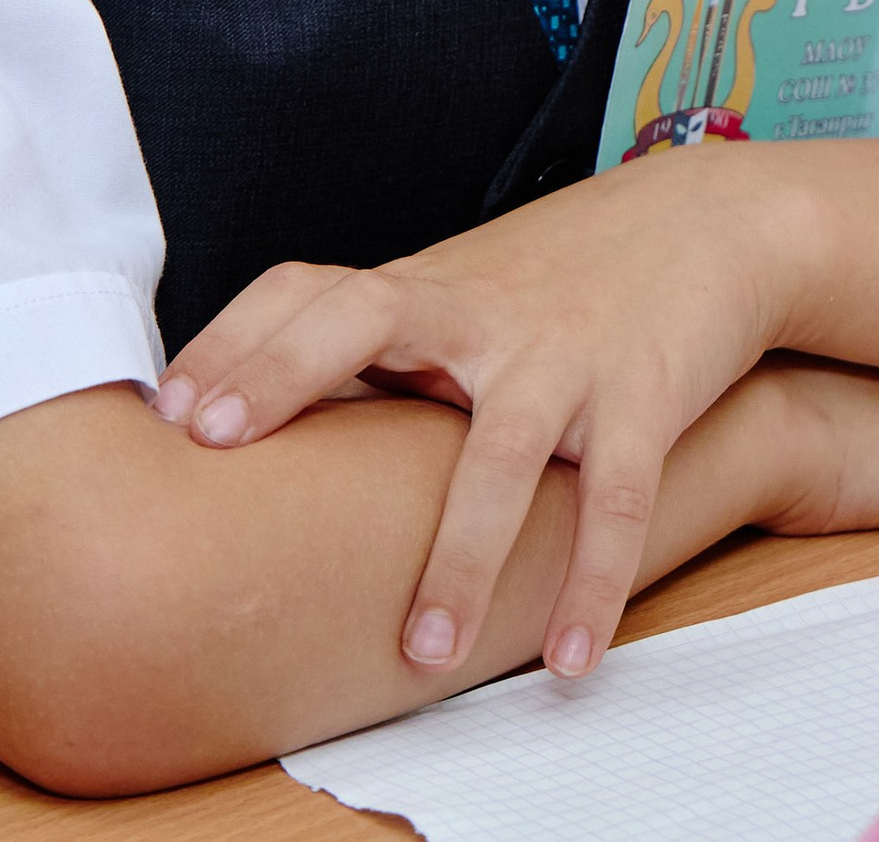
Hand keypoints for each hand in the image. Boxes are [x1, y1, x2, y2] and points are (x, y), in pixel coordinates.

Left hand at [152, 144, 800, 683]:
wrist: (709, 221)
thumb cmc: (568, 272)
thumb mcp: (471, 290)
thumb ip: (389, 347)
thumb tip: (270, 418)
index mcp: (431, 287)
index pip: (311, 290)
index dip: (236, 341)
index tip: (169, 404)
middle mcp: (484, 312)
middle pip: (369, 319)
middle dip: (286, 374)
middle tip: (216, 442)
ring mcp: (564, 354)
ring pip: (501, 453)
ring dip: (462, 558)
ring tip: (423, 653)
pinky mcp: (644, 396)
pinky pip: (616, 501)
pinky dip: (592, 582)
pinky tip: (570, 657)